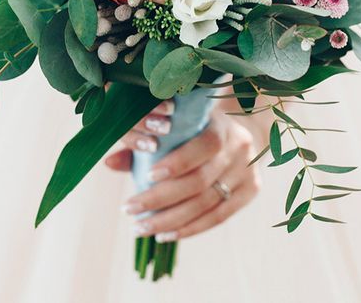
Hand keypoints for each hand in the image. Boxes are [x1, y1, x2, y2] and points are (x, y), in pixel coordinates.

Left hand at [103, 109, 261, 241]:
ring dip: (170, 220)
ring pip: (207, 204)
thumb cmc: (199, 128)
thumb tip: (109, 163)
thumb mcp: (178, 127)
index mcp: (222, 126)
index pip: (204, 146)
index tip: (146, 176)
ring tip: (141, 228)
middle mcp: (240, 149)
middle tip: (129, 210)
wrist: (246, 131)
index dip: (177, 163)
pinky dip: (189, 229)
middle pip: (200, 181)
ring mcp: (248, 172)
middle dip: (160, 199)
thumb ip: (145, 144)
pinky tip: (165, 235)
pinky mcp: (251, 192)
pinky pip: (218, 218)